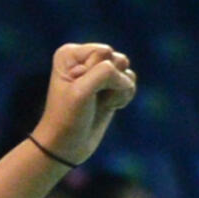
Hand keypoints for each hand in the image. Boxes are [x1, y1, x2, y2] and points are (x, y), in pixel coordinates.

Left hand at [32, 43, 138, 165]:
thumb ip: (105, 73)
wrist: (67, 145)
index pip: (104, 52)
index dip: (99, 73)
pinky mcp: (110, 87)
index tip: (82, 90)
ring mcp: (98, 73)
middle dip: (112, 82)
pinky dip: (124, 97)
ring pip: (127, 72)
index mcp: (71, 54)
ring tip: (101, 103)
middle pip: (118, 59)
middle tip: (93, 98)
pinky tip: (109, 107)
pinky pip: (130, 83)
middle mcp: (84, 59)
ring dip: (119, 91)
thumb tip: (127, 76)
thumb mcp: (82, 91)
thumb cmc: (68, 117)